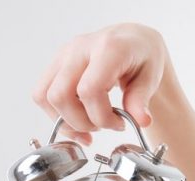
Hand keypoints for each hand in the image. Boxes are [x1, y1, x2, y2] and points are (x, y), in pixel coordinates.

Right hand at [31, 22, 167, 144]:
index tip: (119, 123)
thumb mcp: (152, 77)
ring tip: (90, 124)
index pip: (89, 90)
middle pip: (60, 95)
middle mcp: (79, 49)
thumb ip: (142, 99)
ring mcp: (63, 55)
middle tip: (103, 125)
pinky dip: (57, 115)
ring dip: (66, 121)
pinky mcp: (55, 64)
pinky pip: (42, 95)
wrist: (132, 41)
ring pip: (45, 97)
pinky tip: (77, 120)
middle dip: (81, 122)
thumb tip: (141, 121)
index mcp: (107, 49)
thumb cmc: (142, 57)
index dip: (101, 116)